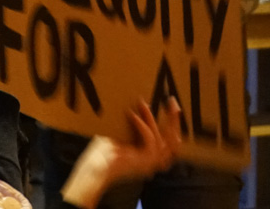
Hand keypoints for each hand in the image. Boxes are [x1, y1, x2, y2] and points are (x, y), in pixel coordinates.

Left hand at [60, 100, 182, 207]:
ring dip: (152, 118)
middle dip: (174, 120)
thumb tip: (143, 105)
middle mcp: (154, 162)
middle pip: (174, 142)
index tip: (170, 106)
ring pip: (164, 139)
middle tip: (171, 101)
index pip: (170, 142)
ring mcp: (151, 164)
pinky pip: (150, 139)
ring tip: (143, 104)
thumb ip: (136, 126)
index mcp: (150, 158)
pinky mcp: (146, 161)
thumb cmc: (104, 154)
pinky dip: (142, 125)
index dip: (174, 124)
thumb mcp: (123, 136)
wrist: (94, 169)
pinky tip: (133, 116)